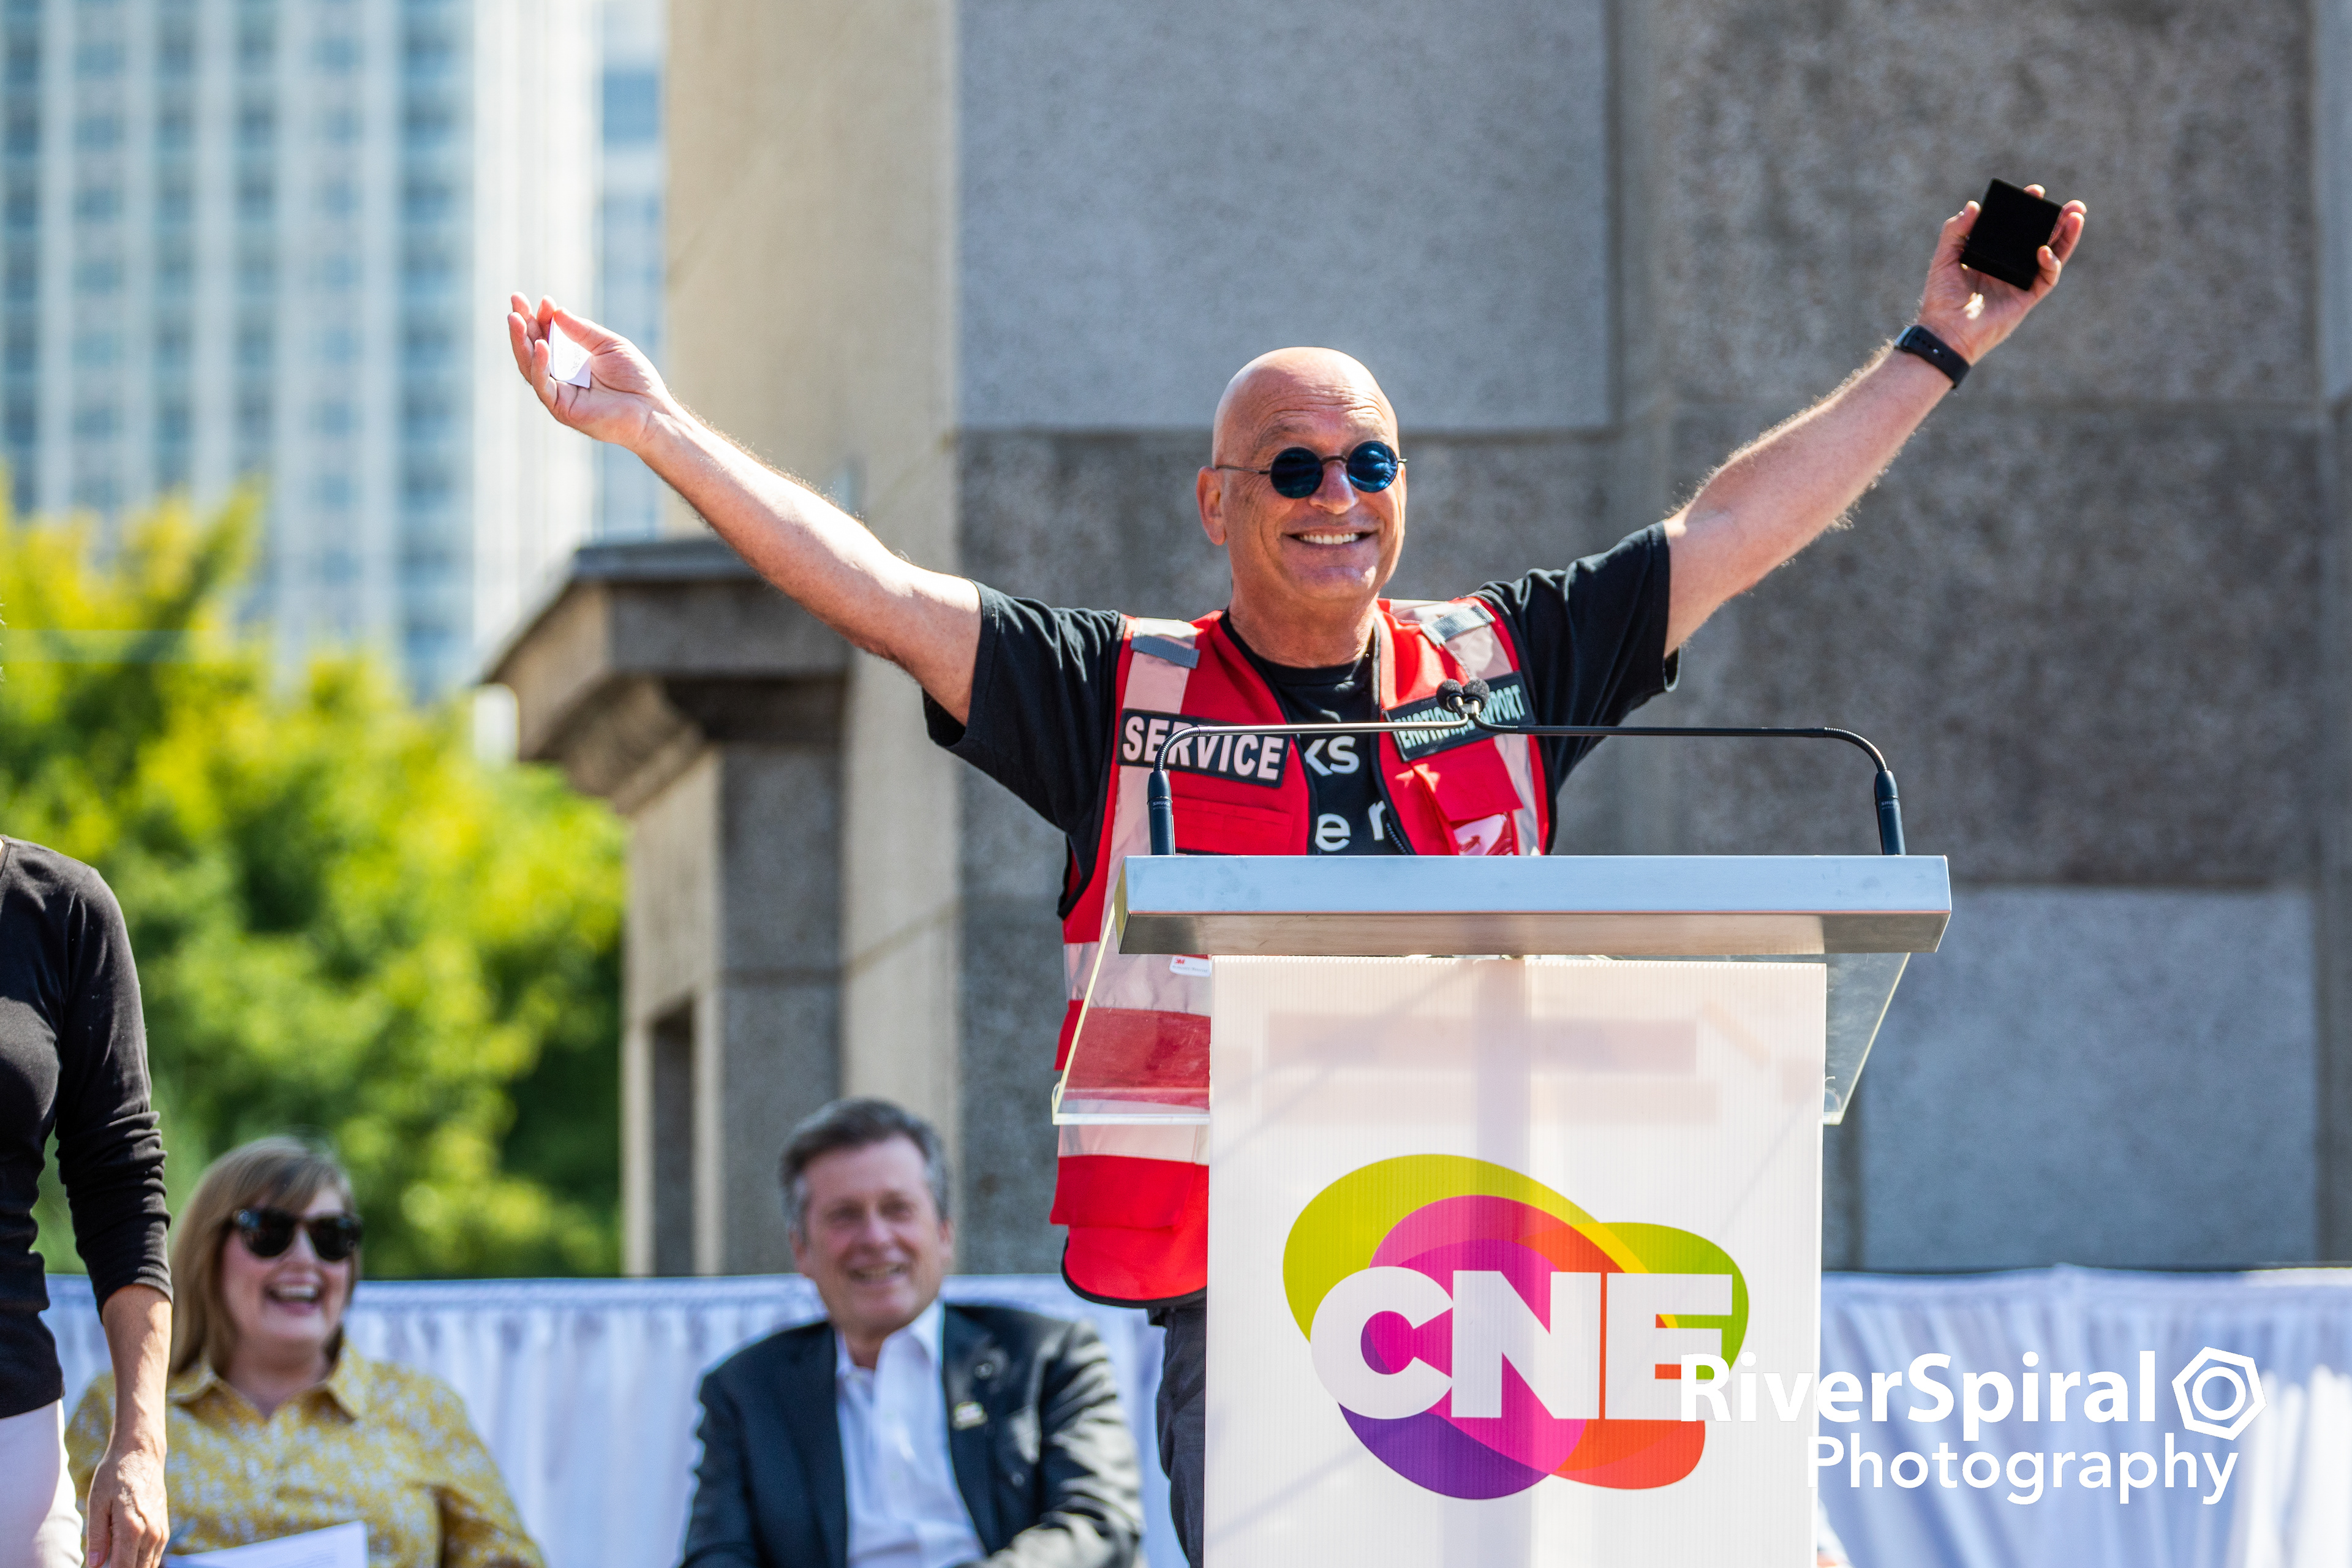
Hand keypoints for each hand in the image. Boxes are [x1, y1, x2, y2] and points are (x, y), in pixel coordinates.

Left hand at [84, 1439, 166, 1567]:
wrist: (142, 1454)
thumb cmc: (115, 1475)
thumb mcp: (97, 1503)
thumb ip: (97, 1537)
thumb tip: (93, 1565)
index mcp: (131, 1528)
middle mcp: (151, 1533)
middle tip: (103, 1564)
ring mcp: (160, 1532)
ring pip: (148, 1567)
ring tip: (111, 1561)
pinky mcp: (163, 1529)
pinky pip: (153, 1558)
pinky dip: (139, 1563)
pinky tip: (123, 1556)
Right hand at [505, 294, 676, 451]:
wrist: (652, 410)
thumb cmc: (636, 379)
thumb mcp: (609, 345)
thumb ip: (582, 330)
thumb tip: (555, 311)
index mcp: (572, 361)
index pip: (548, 336)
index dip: (541, 318)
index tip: (543, 300)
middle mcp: (561, 377)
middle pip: (533, 349)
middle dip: (523, 325)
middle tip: (515, 300)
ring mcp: (560, 394)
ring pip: (531, 366)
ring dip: (521, 341)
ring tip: (516, 318)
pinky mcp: (562, 409)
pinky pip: (543, 385)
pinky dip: (539, 365)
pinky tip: (540, 345)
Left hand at [1914, 185, 2086, 364]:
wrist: (1945, 331)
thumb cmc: (1940, 298)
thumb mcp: (1944, 257)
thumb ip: (1955, 230)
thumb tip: (1974, 205)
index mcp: (1992, 254)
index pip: (2016, 228)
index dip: (2027, 210)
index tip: (2035, 192)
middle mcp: (2009, 266)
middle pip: (2041, 238)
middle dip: (2058, 220)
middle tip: (2072, 205)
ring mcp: (2021, 281)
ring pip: (2052, 255)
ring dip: (2067, 236)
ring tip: (2076, 216)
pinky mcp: (2027, 297)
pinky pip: (2047, 277)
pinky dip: (2051, 262)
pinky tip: (2045, 250)